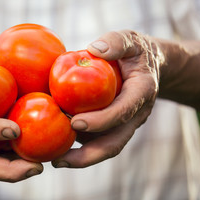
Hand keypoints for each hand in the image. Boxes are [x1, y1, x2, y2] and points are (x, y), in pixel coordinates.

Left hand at [52, 30, 163, 167]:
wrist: (147, 67)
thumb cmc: (134, 52)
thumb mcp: (130, 39)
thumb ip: (116, 42)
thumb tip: (94, 49)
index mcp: (141, 93)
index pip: (122, 112)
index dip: (101, 120)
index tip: (76, 123)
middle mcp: (134, 115)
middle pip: (114, 143)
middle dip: (88, 156)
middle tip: (59, 160)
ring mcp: (124, 124)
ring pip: (104, 147)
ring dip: (80, 157)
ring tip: (52, 160)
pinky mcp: (113, 127)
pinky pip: (96, 140)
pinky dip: (78, 146)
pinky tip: (56, 145)